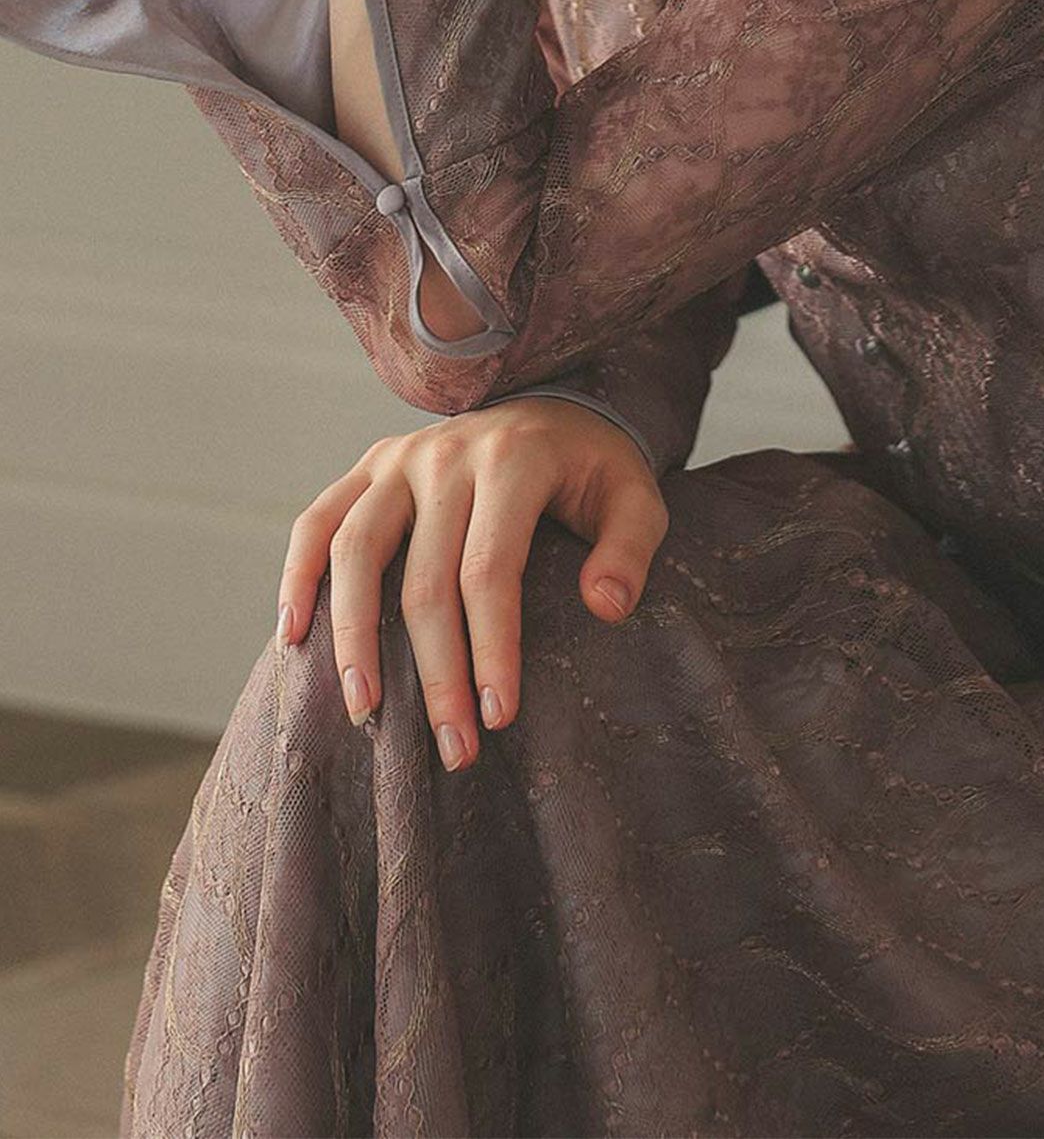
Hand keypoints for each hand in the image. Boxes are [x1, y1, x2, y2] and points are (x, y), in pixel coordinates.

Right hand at [273, 397, 668, 772]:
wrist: (554, 407)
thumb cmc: (594, 470)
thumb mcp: (638, 497)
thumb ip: (630, 548)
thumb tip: (604, 607)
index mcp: (513, 459)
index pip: (490, 569)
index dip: (491, 647)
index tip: (498, 717)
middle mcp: (446, 453)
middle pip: (424, 577)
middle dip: (436, 673)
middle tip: (451, 748)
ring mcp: (399, 457)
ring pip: (355, 550)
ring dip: (353, 637)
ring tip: (365, 712)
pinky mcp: (369, 466)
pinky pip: (317, 520)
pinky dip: (296, 575)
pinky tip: (294, 637)